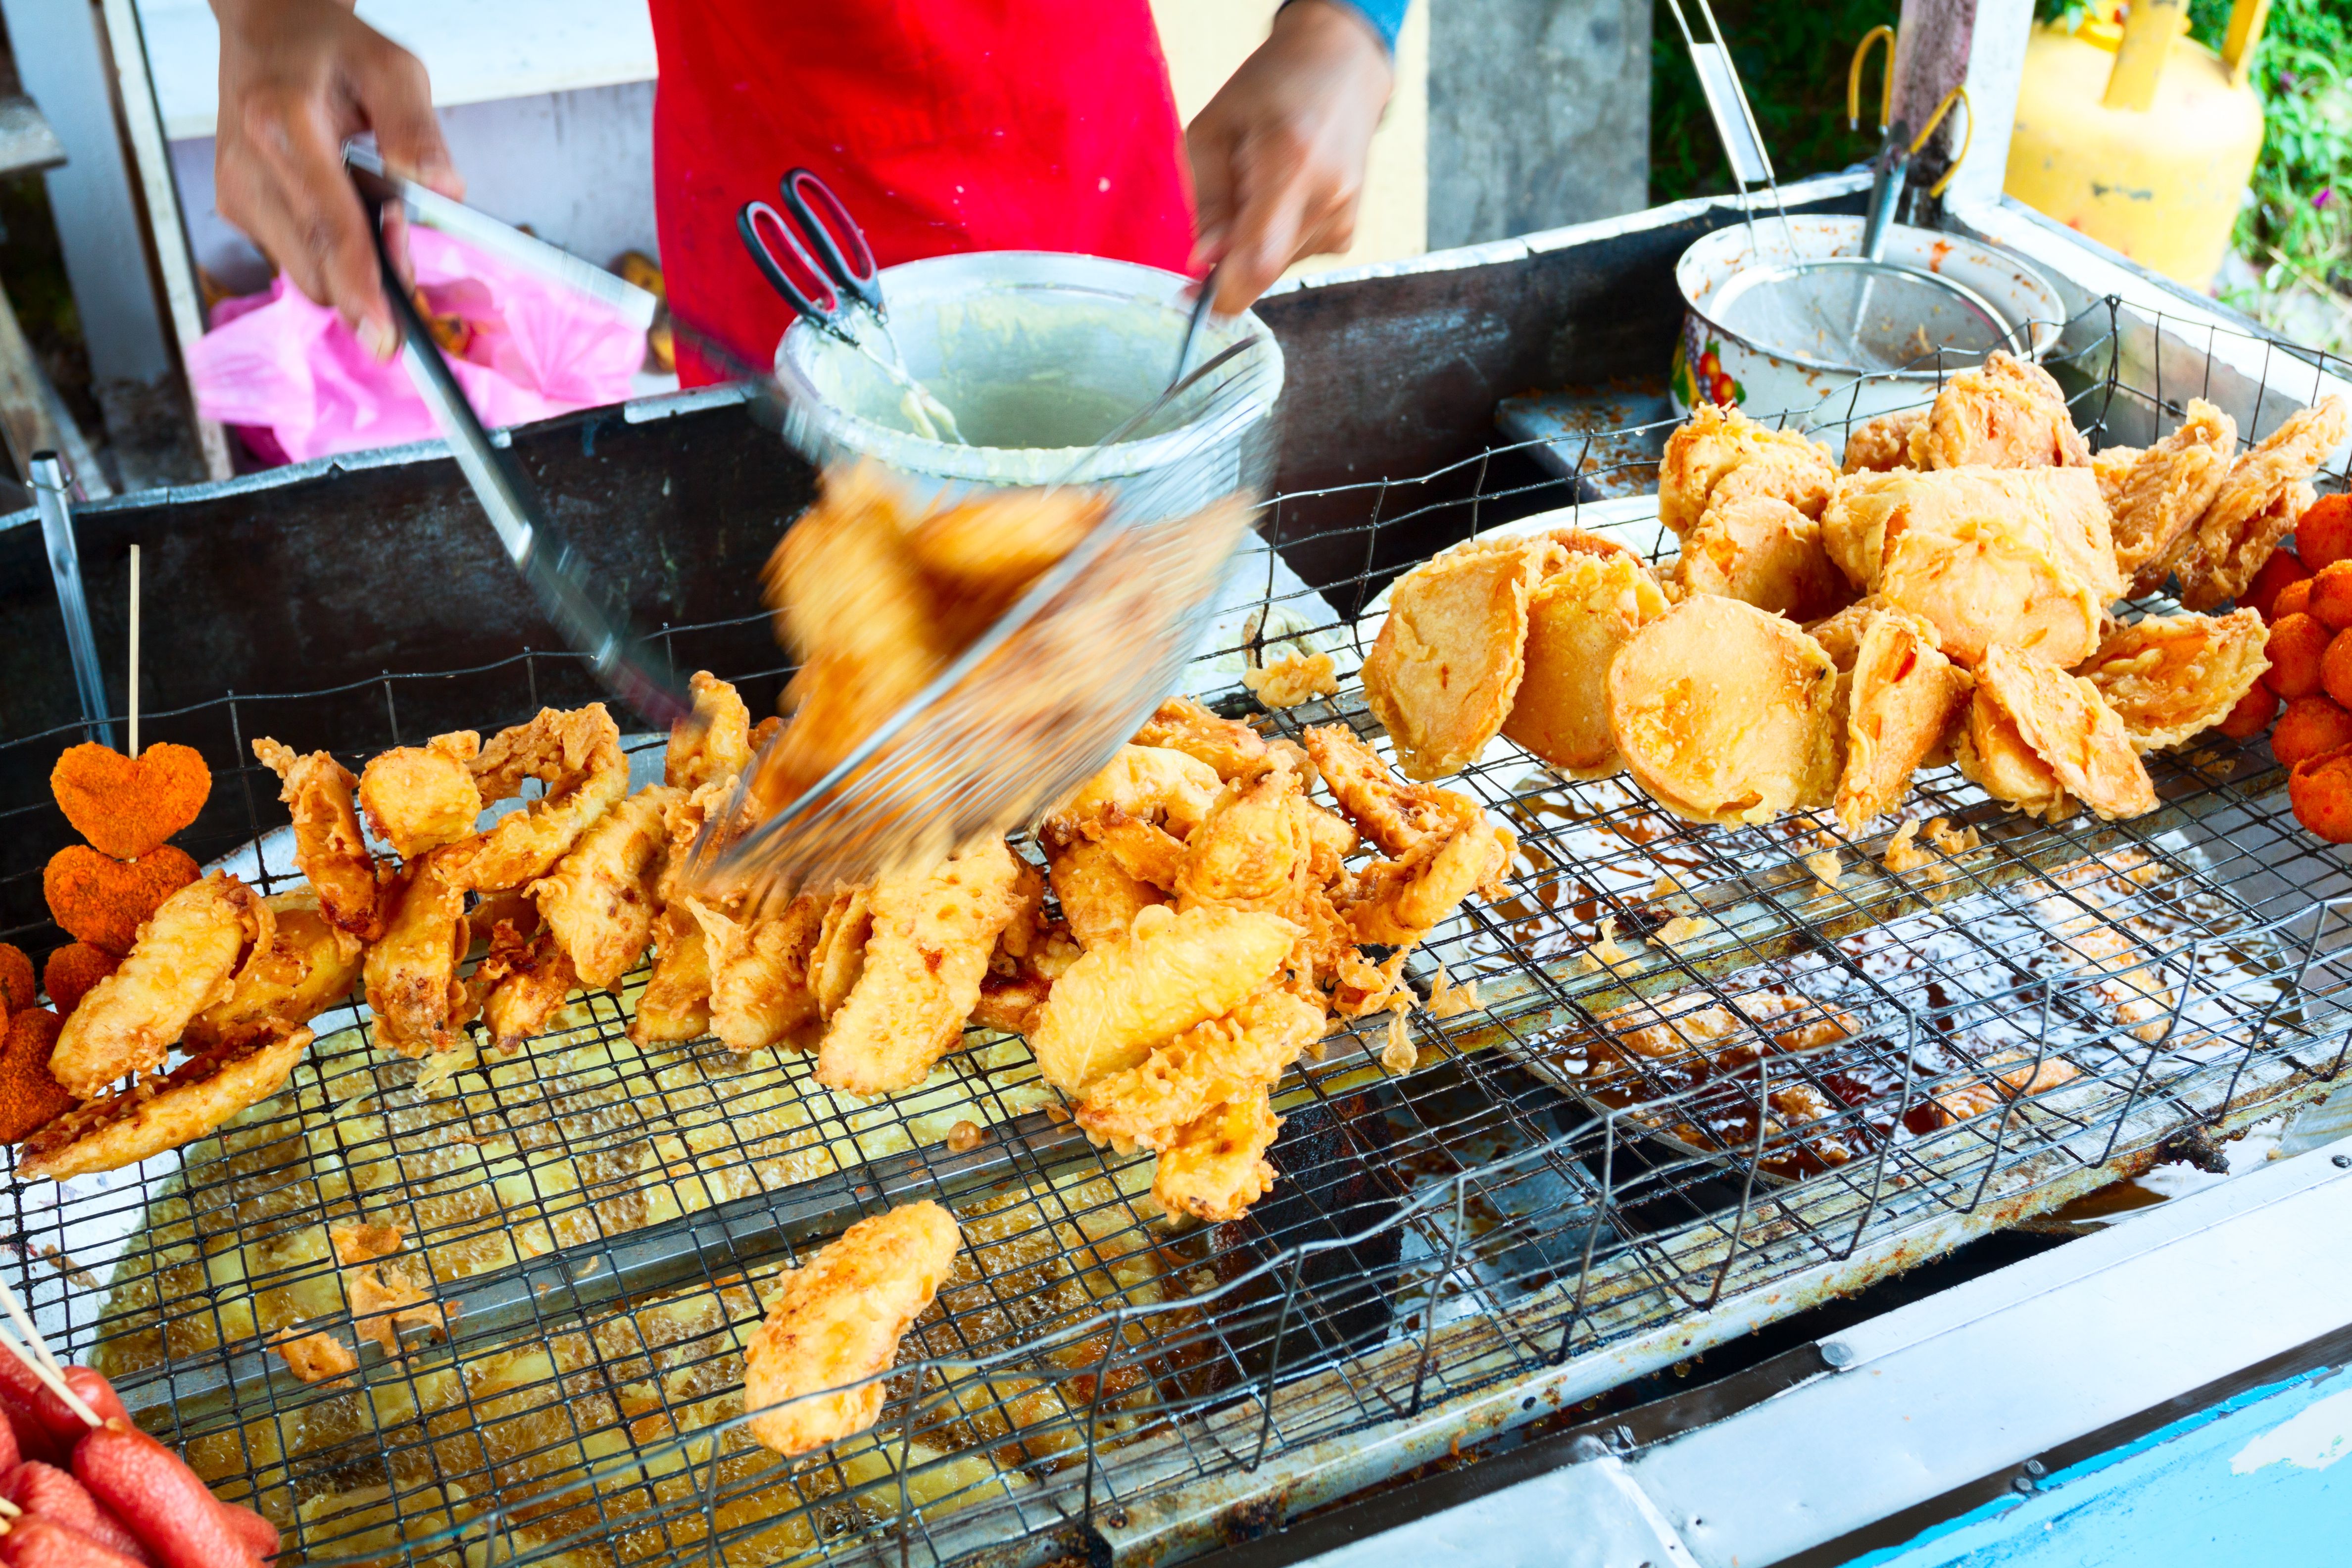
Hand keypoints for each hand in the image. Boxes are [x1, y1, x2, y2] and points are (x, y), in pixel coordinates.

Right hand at [211, 0, 462, 358]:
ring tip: (375, 206)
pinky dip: (331, 253)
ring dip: (352, 266)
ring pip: (306, 274)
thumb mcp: (393, 69)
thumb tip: (444, 190)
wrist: (269, 30)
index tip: (385, 336)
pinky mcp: (237, 209)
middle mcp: (247, 166)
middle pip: (316, 268)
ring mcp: (236, 193)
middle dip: (371, 278)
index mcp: (280, 125)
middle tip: (403, 225)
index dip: (362, 288)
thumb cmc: (331, 49)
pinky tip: (345, 208)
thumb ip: (417, 130)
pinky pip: (296, 258)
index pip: (328, 227)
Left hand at [1185, 0, 1392, 314]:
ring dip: (1250, 242)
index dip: (1223, 293)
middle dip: (1226, 261)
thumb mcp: (1214, 129)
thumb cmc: (1271, 89)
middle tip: (1215, 216)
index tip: (1192, 299)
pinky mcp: (1346, 232)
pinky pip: (1290, 256)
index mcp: (1291, 163)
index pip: (1260, 260)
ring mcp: (1343, 219)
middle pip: (1261, 269)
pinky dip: (1272, 237)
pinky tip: (1280, 193)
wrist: (1342, 69)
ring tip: (1258, 183)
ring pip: (1273, 266)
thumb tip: (1203, 262)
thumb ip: (1208, 200)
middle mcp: (1326, 198)